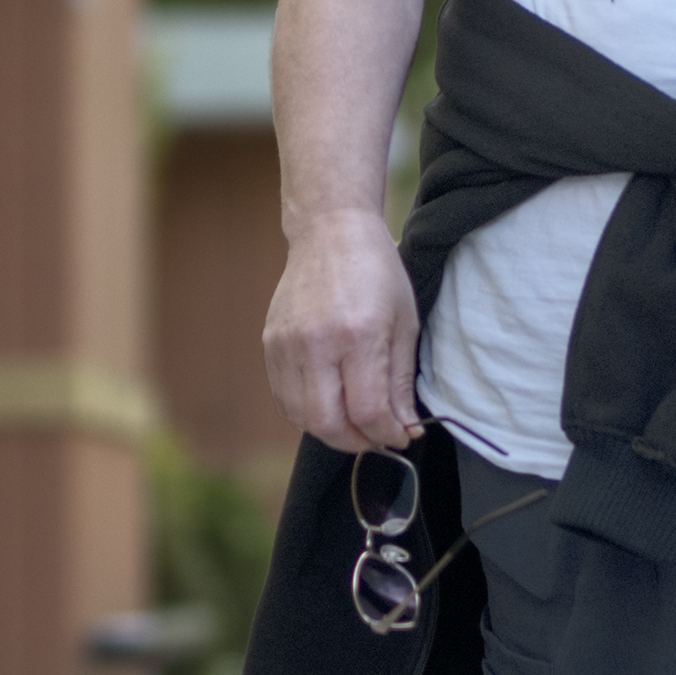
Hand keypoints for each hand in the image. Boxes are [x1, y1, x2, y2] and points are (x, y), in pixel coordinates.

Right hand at [263, 206, 423, 458]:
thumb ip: (402, 382)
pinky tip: (330, 401)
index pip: (367, 411)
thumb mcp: (404, 324)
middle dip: (357, 442)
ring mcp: (286, 345)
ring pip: (302, 418)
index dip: (387, 434)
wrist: (330, 232)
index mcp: (357, 335)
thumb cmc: (376, 273)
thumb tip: (405, 428)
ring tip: (355, 420)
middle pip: (328, 424)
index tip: (401, 434)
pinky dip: (307, 413)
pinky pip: (284, 399)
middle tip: (376, 435)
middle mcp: (315, 343)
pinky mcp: (270, 345)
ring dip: (331, 431)